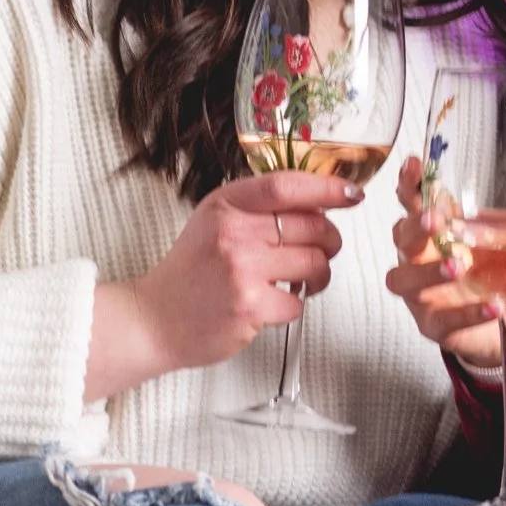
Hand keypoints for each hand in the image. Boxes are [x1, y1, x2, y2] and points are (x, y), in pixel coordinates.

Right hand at [85, 172, 361, 400]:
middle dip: (329, 241)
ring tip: (300, 280)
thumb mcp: (213, 222)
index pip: (286, 186)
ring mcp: (241, 269)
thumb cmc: (190, 273)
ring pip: (315, 263)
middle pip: (312, 225)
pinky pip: (299, 302)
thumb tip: (317, 200)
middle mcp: (232, 231)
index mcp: (225, 205)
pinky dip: (293, 306)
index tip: (351, 194)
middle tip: (321, 250)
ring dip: (318, 275)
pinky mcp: (249, 306)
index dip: (327, 187)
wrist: (154, 320)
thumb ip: (256, 208)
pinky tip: (272, 303)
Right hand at [384, 158, 505, 373]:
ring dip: (428, 271)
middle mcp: (419, 255)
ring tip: (457, 266)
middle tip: (435, 218)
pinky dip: (467, 312)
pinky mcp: (433, 323)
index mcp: (436, 225)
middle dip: (415, 226)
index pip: (412, 198)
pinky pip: (443, 318)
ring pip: (404, 279)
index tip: (415, 164)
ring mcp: (421, 291)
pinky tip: (492, 306)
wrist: (497, 316)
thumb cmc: (495, 264)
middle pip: (401, 236)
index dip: (409, 182)